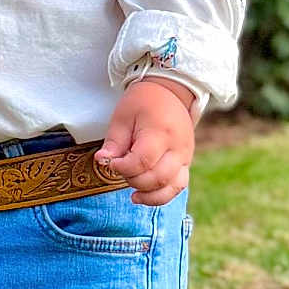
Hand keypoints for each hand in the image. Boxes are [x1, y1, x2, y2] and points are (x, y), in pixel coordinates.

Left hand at [95, 79, 194, 205]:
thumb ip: (114, 142)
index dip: (123, 168)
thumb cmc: (142, 103)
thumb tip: (102, 162)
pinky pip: (178, 186)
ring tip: (132, 193)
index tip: (111, 163)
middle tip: (121, 169)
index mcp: (160, 132)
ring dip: (148, 194)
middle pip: (157, 177)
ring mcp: (185, 156)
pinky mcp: (186, 163)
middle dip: (134, 180)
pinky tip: (142, 196)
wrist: (170, 92)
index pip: (142, 161)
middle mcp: (177, 147)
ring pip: (171, 187)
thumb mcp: (123, 117)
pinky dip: (161, 196)